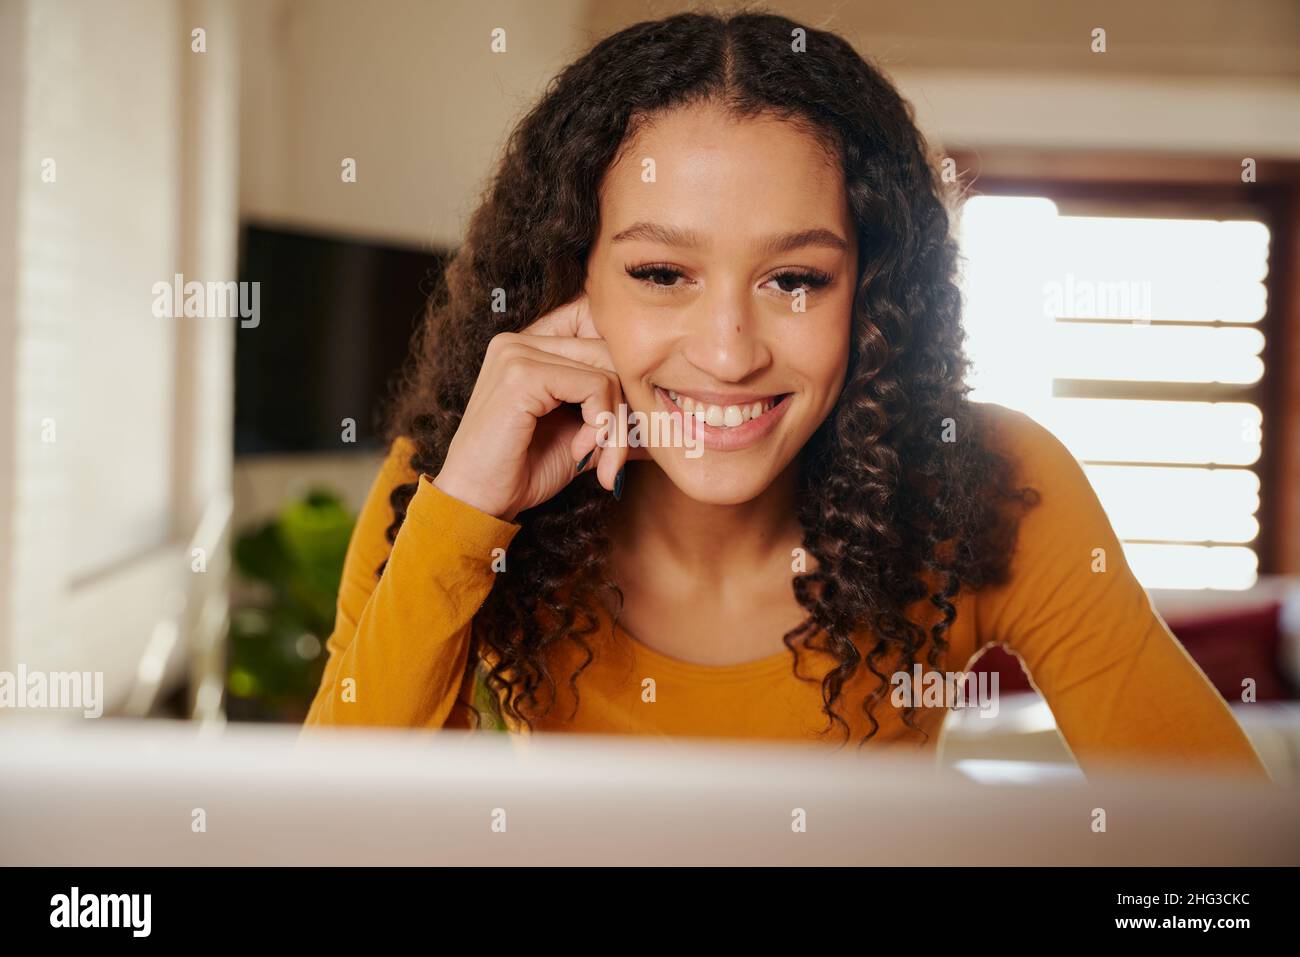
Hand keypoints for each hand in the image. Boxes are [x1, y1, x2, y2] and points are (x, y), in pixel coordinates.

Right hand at [432, 293, 642, 521]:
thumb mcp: (581, 439)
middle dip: (627, 408)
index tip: (623, 422)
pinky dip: (603, 425)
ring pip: (608, 370)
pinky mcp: (522, 373)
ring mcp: (517, 352)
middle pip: (609, 351)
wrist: (477, 505)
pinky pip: (596, 386)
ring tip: (601, 461)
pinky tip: (582, 453)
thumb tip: (667, 422)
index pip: (597, 324)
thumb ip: (616, 419)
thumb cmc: (522, 472)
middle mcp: (519, 339)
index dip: (622, 369)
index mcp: (529, 345)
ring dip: (617, 425)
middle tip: (617, 456)